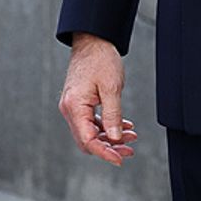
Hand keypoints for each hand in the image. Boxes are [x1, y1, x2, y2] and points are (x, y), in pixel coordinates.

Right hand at [58, 33, 139, 166]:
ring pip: (90, 132)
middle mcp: (70, 109)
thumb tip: (116, 139)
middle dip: (109, 148)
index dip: (104, 153)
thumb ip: (112, 116)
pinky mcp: (78, 102)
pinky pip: (91, 121)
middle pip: (87, 140)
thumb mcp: (112, 88)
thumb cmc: (101, 59)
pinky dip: (106, 126)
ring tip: (131, 137)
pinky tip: (123, 126)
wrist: (93, 40)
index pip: (88, 140)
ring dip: (109, 137)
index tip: (120, 159)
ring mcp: (73, 106)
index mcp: (74, 106)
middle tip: (129, 151)